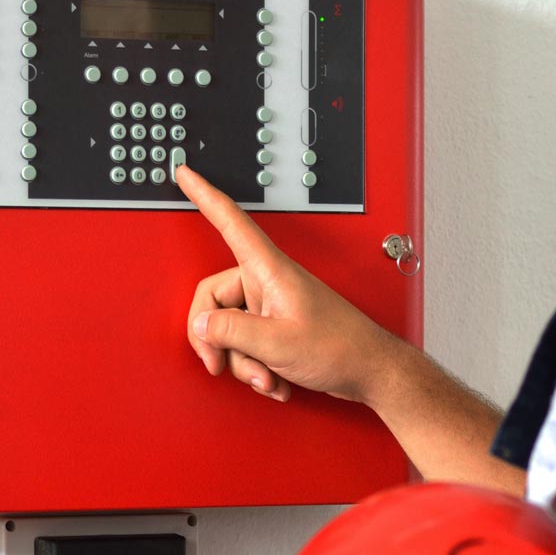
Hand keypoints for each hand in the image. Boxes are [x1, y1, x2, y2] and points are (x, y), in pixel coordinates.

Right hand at [177, 164, 394, 404]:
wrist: (369, 371)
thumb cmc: (340, 348)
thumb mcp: (277, 342)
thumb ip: (233, 331)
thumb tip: (202, 324)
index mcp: (269, 272)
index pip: (231, 222)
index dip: (206, 196)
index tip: (186, 174)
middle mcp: (267, 284)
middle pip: (214, 300)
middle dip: (216, 341)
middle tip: (220, 364)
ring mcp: (271, 307)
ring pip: (228, 330)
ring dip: (242, 362)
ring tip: (267, 376)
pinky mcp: (276, 328)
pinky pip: (246, 345)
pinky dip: (256, 368)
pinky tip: (276, 379)